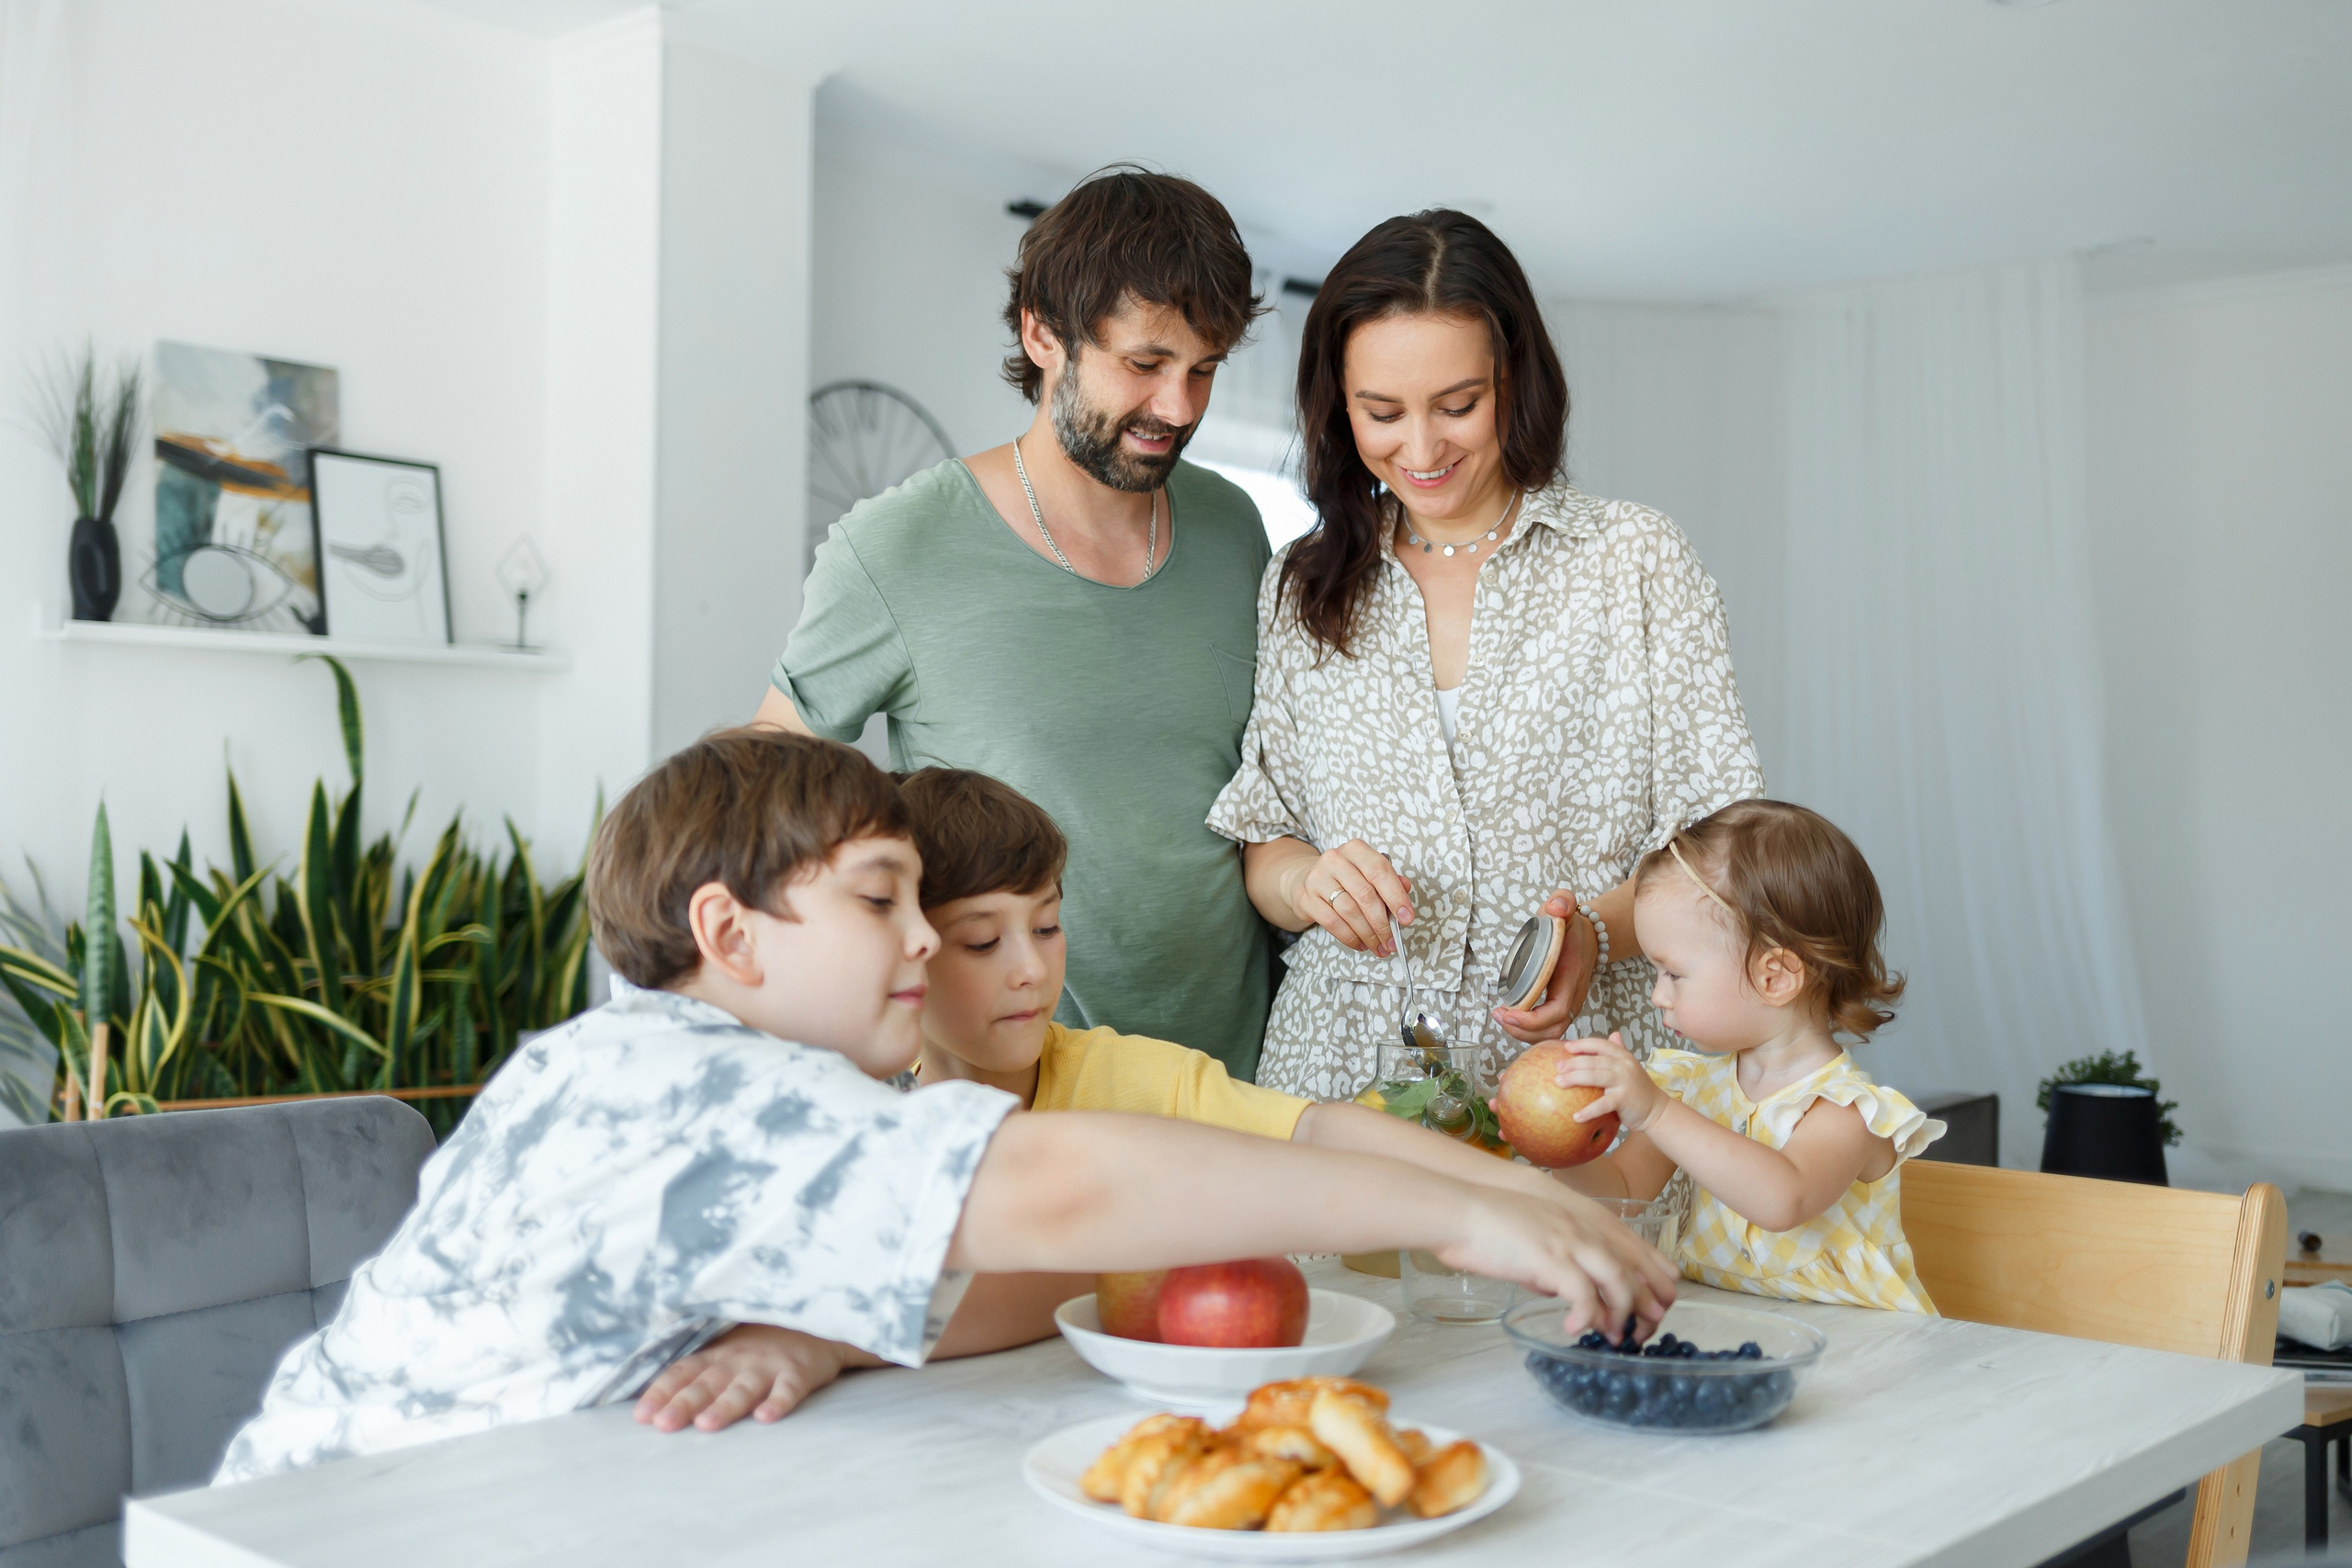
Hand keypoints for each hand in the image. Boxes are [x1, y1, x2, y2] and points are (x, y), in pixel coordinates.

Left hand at [631, 1324, 856, 1432]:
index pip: (682, 1372)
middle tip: (664, 1425)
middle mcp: (738, 1359)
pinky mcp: (800, 1370)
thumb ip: (698, 1374)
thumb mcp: (728, 1350)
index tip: (641, 1417)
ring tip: (707, 1425)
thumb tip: (651, 1407)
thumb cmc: (764, 1343)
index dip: (661, 1392)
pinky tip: (766, 1417)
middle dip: (684, 1403)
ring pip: (743, 1387)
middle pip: (707, 1383)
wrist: (818, 1322)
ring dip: (725, 1406)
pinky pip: (789, 1387)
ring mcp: (769, 1363)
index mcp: (717, 1354)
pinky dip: (779, 1401)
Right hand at [1284, 839, 1412, 955]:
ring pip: (1349, 911)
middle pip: (1365, 894)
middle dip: (1382, 923)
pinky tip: (1360, 944)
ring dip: (1368, 934)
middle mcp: (1335, 860)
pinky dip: (1350, 937)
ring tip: (1378, 946)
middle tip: (1392, 940)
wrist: (1306, 879)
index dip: (1396, 896)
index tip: (1407, 917)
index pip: (1380, 871)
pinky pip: (1333, 923)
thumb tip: (1406, 890)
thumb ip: (1389, 880)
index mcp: (1356, 850)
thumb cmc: (1345, 878)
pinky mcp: (1307, 899)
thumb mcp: (1367, 872)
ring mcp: (1318, 879)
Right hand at [1434, 1183, 1673, 1341]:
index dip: (1650, 1281)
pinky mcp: (1551, 1259)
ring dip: (1620, 1314)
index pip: (1632, 1250)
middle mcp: (1582, 1230)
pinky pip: (1582, 1294)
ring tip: (1613, 1337)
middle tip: (1639, 1334)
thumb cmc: (1486, 1225)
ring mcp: (1568, 1243)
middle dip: (1643, 1305)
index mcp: (1579, 1222)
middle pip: (1632, 1268)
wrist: (1459, 1210)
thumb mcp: (1531, 1239)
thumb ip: (1552, 1262)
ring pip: (1617, 1281)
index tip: (1654, 1308)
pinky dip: (1586, 1316)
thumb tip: (1559, 1291)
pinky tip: (1574, 1329)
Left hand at [1493, 892, 1596, 1042]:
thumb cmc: (1572, 925)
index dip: (1533, 1019)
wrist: (1593, 936)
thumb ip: (1562, 901)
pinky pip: (1549, 1027)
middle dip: (1524, 1031)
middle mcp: (1573, 995)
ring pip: (1552, 1032)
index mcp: (1571, 975)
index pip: (1558, 1009)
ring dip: (1525, 1033)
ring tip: (1502, 1018)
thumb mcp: (1567, 906)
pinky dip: (1530, 1030)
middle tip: (1499, 1016)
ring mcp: (1570, 1003)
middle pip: (1554, 1028)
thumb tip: (1556, 907)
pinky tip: (1511, 1019)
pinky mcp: (1563, 1006)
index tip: (1508, 1013)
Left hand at [1558, 1032, 1667, 1134]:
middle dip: (1573, 1062)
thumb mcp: (1630, 1067)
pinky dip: (1589, 1111)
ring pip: (1595, 1076)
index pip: (1600, 1044)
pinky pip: (1603, 1104)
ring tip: (1558, 1083)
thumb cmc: (1638, 1089)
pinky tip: (1575, 1117)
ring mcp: (1624, 1081)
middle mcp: (1624, 1065)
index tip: (1566, 1047)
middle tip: (1557, 1067)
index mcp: (1623, 1056)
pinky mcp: (1624, 1099)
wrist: (1657, 1110)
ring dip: (1575, 1078)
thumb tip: (1614, 1033)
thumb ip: (1620, 1051)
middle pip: (1594, 1060)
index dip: (1583, 1044)